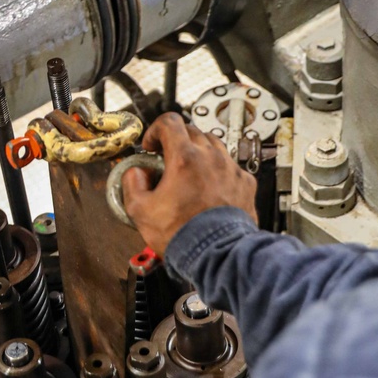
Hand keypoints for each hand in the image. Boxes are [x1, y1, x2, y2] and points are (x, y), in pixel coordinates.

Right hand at [121, 112, 257, 256]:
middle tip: (167, 159)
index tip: (152, 145)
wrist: (218, 254)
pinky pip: (230, 166)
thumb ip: (133, 184)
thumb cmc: (183, 234)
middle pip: (192, 131)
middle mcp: (211, 158)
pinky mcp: (245, 183)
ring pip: (213, 145)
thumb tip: (136, 174)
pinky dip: (218, 170)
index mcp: (184, 158)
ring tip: (189, 173)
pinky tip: (210, 187)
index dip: (155, 130)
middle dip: (176, 141)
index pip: (169, 122)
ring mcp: (230, 169)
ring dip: (198, 152)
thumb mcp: (141, 211)